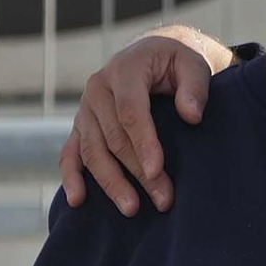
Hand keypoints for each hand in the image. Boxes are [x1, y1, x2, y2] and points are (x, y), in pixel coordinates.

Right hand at [57, 27, 230, 216]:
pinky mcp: (81, 126)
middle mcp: (98, 88)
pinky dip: (71, 177)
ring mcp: (86, 109)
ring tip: (132, 209)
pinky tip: (77, 201)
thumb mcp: (193, 64)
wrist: (153, 56)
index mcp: (124, 70)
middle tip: (163, 200)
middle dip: (137, 172)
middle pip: (113, 137)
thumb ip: (195, 87)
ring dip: (111, 182)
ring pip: (92, 150)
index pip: (130, 111)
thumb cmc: (177, 63)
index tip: (158, 170)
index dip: (143, 142)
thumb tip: (191, 115)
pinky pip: (70, 153)